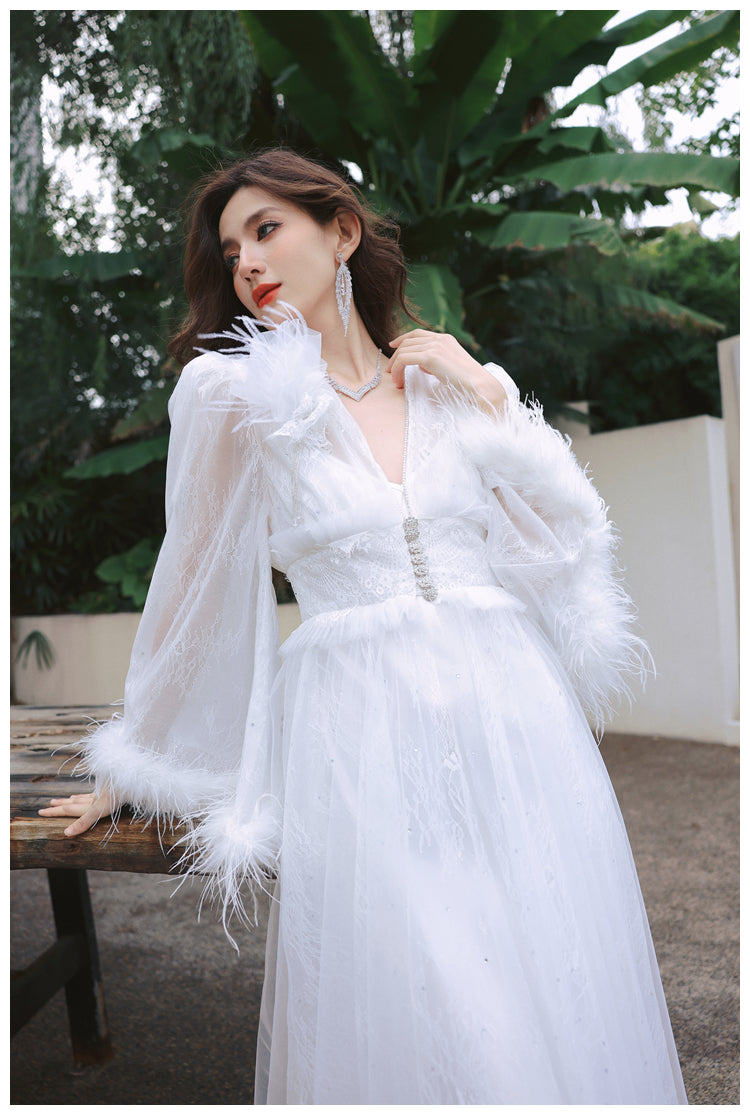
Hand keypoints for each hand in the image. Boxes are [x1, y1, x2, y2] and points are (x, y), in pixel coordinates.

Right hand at [38, 788, 115, 836]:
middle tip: (48, 805)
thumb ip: (83, 822)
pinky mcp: (108, 791)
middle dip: (59, 806)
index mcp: (88, 806)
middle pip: (72, 803)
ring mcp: (100, 795)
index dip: (54, 812)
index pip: (67, 810)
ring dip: (71, 800)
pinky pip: (92, 795)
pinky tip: (87, 794)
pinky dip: (86, 796)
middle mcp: (91, 800)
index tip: (41, 812)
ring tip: (64, 800)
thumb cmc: (115, 797)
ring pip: (81, 798)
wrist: (129, 781)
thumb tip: (66, 833)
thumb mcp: (99, 811)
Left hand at [386, 329, 506, 407]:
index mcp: (445, 338)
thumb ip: (435, 361)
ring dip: (395, 366)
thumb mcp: (449, 366)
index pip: (417, 334)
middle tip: (390, 371)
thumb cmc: (466, 381)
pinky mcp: (430, 357)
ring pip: (403, 351)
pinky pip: (404, 360)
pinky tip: (399, 382)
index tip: (393, 347)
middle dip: (395, 356)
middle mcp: (439, 339)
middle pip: (408, 341)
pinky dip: (397, 370)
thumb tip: (421, 364)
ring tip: (395, 381)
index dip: (402, 339)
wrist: (479, 386)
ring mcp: (435, 346)